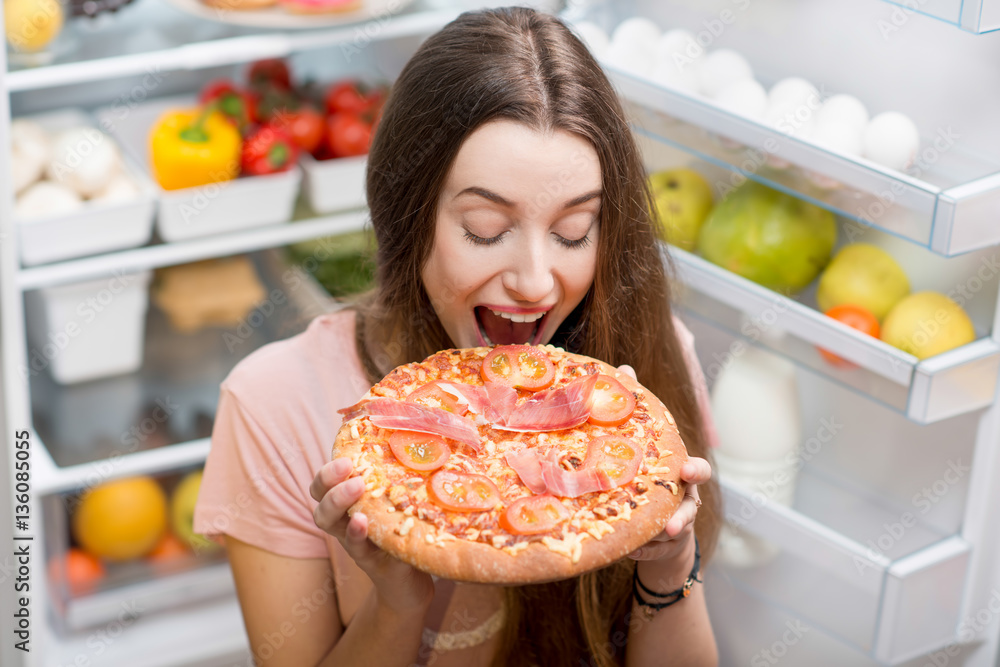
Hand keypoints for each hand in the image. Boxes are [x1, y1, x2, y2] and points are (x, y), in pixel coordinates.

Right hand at [310, 457, 434, 612]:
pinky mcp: (370, 562)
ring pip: (328, 521)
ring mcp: (354, 542)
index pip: (326, 480)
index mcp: (351, 503)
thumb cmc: (406, 532)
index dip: (329, 466)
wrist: (412, 582)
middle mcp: (345, 521)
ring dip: (338, 501)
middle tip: (347, 466)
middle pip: (319, 497)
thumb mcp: (400, 500)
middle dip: (328, 479)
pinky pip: (355, 547)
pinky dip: (357, 534)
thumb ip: (399, 475)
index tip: (345, 452)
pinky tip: (363, 522)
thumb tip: (417, 431)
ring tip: (356, 487)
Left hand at [616, 364, 708, 567]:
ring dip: (671, 526)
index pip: (695, 468)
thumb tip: (625, 368)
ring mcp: (675, 519)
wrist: (649, 520)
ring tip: (664, 530)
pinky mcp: (661, 541)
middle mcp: (683, 494)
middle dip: (688, 502)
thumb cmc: (644, 472)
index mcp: (677, 471)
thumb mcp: (638, 444)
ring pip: (678, 524)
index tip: (685, 469)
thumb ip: (635, 410)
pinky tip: (633, 548)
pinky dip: (645, 546)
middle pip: (694, 497)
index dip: (695, 469)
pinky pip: (653, 545)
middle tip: (679, 507)